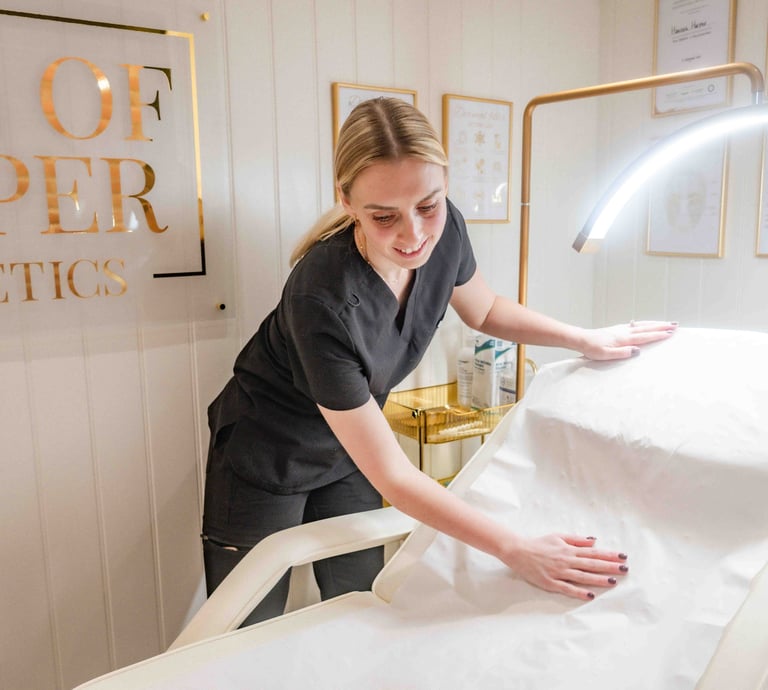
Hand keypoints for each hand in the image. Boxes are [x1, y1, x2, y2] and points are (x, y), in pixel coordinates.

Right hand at [501, 534, 628, 600]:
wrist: (518, 550)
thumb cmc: (538, 543)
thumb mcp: (558, 536)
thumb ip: (576, 539)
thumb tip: (594, 541)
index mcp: (568, 549)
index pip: (593, 552)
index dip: (609, 554)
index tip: (622, 556)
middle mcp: (566, 560)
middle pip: (591, 564)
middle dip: (609, 567)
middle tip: (625, 569)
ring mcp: (559, 572)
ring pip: (582, 577)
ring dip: (598, 579)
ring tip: (613, 582)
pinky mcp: (551, 582)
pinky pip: (567, 588)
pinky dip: (579, 592)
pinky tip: (590, 595)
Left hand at [579, 320, 676, 360]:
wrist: (581, 339)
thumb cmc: (592, 349)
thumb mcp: (605, 355)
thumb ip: (622, 353)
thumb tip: (637, 351)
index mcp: (623, 338)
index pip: (644, 336)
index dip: (658, 334)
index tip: (670, 332)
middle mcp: (624, 331)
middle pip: (646, 328)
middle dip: (661, 326)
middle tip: (675, 324)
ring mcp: (621, 328)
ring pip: (641, 324)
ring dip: (654, 323)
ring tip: (666, 322)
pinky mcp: (617, 328)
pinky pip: (635, 325)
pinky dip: (644, 323)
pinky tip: (645, 324)